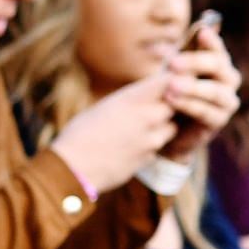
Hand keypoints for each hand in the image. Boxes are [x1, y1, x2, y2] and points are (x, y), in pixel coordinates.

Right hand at [50, 72, 176, 195]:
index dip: (168, 83)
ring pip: (170, 127)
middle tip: (147, 109)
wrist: (73, 167)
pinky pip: (159, 147)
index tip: (160, 87)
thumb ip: (130, 101)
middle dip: (165, 107)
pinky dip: (149, 146)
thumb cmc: (79, 134)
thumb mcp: (103, 107)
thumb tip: (144, 98)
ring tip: (136, 130)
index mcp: (132, 98)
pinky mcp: (150, 157)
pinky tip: (128, 148)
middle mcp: (147, 116)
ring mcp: (151, 138)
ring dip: (160, 127)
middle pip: (176, 105)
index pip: (168, 81)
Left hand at [158, 26, 241, 161]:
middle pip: (218, 67)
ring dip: (192, 87)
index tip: (202, 32)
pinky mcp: (216, 121)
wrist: (164, 123)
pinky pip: (206, 112)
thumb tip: (209, 17)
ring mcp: (225, 102)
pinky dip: (189, 104)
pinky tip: (171, 99)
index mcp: (218, 64)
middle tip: (172, 62)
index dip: (212, 41)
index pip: (217, 49)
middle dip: (196, 63)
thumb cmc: (171, 87)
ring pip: (215, 92)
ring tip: (170, 84)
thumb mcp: (176, 65)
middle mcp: (227, 81)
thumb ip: (190, 44)